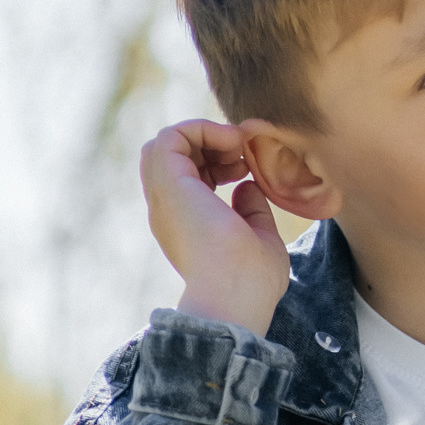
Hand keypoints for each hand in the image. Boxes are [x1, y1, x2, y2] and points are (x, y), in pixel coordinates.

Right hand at [140, 121, 291, 336]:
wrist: (234, 295)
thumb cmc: (250, 281)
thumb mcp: (260, 240)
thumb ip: (252, 212)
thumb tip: (246, 186)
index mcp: (185, 226)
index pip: (189, 179)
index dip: (216, 164)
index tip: (247, 170)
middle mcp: (169, 210)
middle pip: (174, 157)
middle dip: (208, 145)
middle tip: (243, 157)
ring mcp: (164, 197)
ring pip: (165, 143)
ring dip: (203, 134)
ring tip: (236, 146)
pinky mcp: (168, 183)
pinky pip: (171, 135)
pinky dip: (202, 129)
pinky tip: (232, 144)